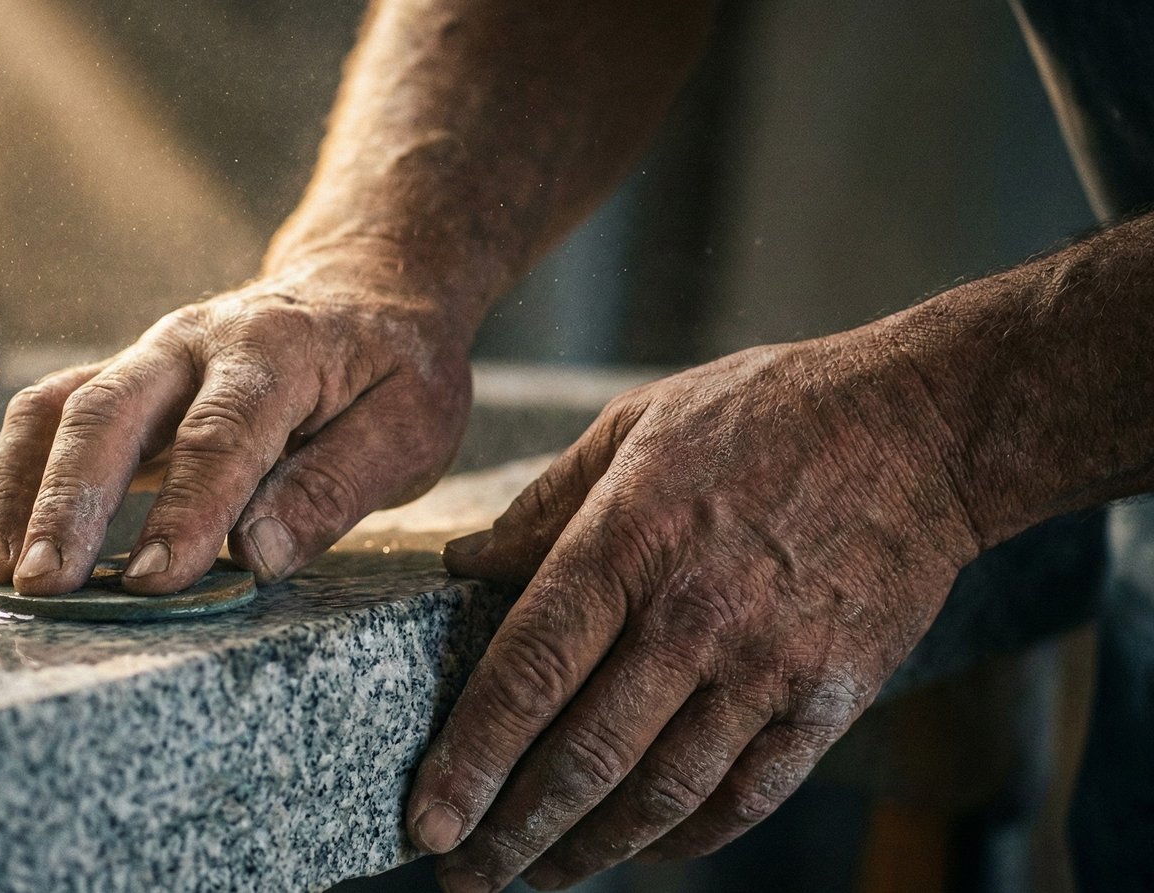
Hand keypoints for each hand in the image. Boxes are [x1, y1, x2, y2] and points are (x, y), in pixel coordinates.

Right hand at [0, 263, 471, 594]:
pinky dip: (14, 480)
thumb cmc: (393, 370)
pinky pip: (48, 418)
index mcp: (278, 349)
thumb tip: (255, 556)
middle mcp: (195, 342)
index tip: (155, 581)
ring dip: (22, 492)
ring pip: (61, 409)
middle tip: (46, 586)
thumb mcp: (409, 426)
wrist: (364, 288)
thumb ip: (334, 487)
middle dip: (72, 501)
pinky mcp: (122, 381)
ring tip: (1, 578)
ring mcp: (148, 357)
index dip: (186, 510)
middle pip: (112, 411)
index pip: (221, 434)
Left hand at [405, 332, 980, 889]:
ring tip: (539, 880)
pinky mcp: (828, 699)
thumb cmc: (767, 414)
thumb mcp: (637, 425)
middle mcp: (691, 616)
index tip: (426, 821)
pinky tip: (643, 851)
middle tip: (462, 878)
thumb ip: (544, 506)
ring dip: (589, 851)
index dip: (470, 759)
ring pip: (660, 794)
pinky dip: (686, 838)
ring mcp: (766, 666)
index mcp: (627, 540)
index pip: (529, 673)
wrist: (923, 429)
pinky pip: (745, 795)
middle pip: (584, 756)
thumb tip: (464, 565)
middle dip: (512, 834)